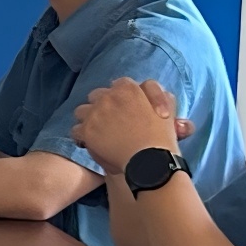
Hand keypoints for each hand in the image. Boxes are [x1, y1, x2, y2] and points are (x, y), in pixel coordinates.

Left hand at [71, 78, 189, 171]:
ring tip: (98, 131)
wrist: (150, 161)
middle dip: (103, 105)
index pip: (120, 84)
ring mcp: (95, 113)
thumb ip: (157, 95)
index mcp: (128, 88)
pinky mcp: (87, 131)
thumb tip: (147, 90)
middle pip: (97, 95)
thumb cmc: (162, 137)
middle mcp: (108, 97)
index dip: (124, 97)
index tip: (127, 108)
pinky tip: (90, 143)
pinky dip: (82, 137)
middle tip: (112, 121)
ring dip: (89, 119)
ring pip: (82, 111)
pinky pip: (76, 130)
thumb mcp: (169, 108)